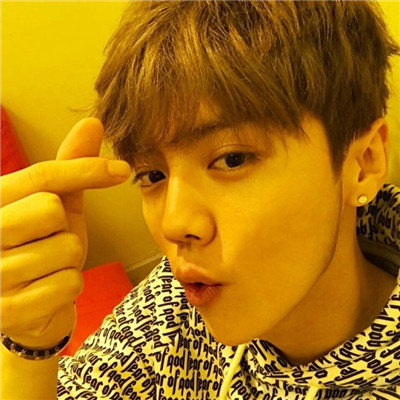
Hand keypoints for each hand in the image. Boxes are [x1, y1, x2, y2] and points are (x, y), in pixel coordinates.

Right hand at [0, 118, 130, 348]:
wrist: (28, 306)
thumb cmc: (43, 245)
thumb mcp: (58, 204)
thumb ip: (70, 167)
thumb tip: (93, 121)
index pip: (43, 176)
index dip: (86, 169)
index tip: (120, 170)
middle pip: (50, 209)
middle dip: (64, 226)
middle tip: (49, 239)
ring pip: (66, 250)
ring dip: (69, 260)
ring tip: (47, 268)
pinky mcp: (7, 311)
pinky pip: (68, 284)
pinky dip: (69, 286)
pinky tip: (48, 292)